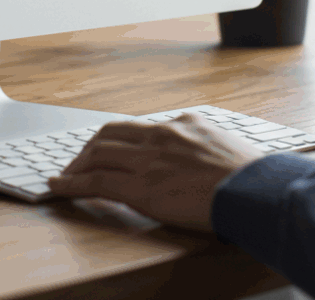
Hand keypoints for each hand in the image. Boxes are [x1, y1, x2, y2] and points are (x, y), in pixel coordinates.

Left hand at [47, 113, 263, 230]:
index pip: (139, 127)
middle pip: (111, 133)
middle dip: (89, 148)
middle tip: (78, 163)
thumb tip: (205, 159)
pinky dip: (71, 184)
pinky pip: (96, 182)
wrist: (255, 190)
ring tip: (65, 177)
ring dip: (76, 166)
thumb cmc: (252, 178)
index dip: (117, 140)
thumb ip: (207, 146)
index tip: (108, 149)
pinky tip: (59, 188)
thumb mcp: (228, 147)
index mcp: (184, 124)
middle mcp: (162, 135)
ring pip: (98, 154)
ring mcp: (149, 160)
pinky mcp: (141, 188)